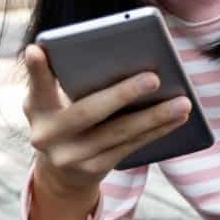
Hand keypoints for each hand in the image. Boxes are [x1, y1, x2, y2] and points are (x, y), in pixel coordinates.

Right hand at [23, 44, 191, 194]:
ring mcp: (69, 156)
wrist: (61, 171)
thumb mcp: (57, 102)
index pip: (37, 85)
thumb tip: (119, 57)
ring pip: (119, 132)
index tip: (38, 49)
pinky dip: (157, 131)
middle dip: (124, 94)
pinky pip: (131, 146)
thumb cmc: (68, 119)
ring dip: (155, 116)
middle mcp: (47, 134)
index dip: (36, 69)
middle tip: (154, 78)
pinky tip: (178, 118)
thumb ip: (73, 82)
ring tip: (183, 102)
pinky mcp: (93, 169)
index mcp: (37, 108)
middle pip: (89, 111)